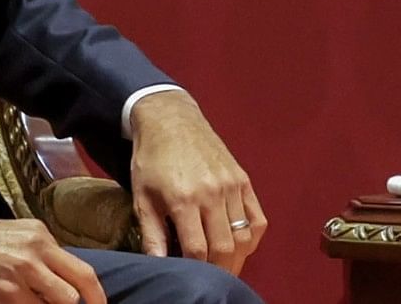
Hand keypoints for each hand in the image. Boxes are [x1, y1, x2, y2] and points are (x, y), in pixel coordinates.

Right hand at [0, 218, 108, 303]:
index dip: (96, 295)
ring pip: (60, 302)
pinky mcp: (2, 293)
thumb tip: (61, 280)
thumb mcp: (14, 236)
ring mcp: (20, 273)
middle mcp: (35, 251)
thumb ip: (40, 254)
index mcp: (40, 235)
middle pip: (79, 288)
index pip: (82, 269)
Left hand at [126, 91, 267, 271]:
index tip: (189, 277)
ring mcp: (232, 185)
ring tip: (224, 268)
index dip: (195, 270)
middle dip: (218, 271)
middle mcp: (213, 193)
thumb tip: (157, 266)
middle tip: (208, 280)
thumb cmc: (152, 160)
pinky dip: (252, 238)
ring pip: (245, 236)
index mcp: (184, 199)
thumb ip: (152, 236)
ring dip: (237, 259)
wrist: (171, 120)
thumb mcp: (142, 199)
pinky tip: (241, 246)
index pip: (197, 250)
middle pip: (225, 247)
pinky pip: (258, 218)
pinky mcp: (243, 179)